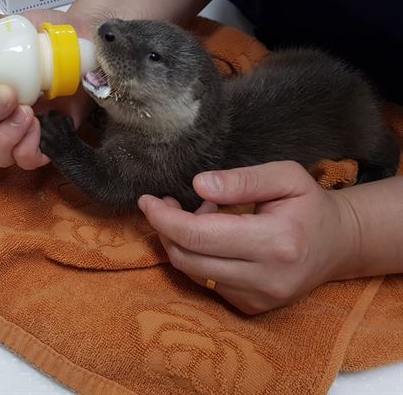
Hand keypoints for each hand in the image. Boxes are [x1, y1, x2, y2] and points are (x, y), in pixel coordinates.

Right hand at [0, 2, 96, 169]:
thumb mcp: (16, 27)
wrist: (84, 44)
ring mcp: (19, 133)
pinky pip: (28, 160)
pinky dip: (30, 149)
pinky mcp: (47, 143)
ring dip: (5, 136)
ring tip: (26, 112)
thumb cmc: (43, 39)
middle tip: (6, 94)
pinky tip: (39, 127)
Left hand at [138, 161, 358, 314]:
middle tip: (165, 204)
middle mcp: (266, 278)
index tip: (147, 200)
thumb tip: (197, 185)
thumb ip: (241, 180)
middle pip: (187, 258)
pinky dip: (198, 257)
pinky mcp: (251, 308)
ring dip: (181, 242)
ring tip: (202, 215)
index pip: (198, 235)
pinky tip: (214, 238)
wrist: (339, 245)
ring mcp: (258, 298)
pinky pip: (206, 282)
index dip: (164, 219)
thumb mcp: (284, 176)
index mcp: (276, 242)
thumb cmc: (309, 205)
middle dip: (165, 229)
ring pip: (192, 272)